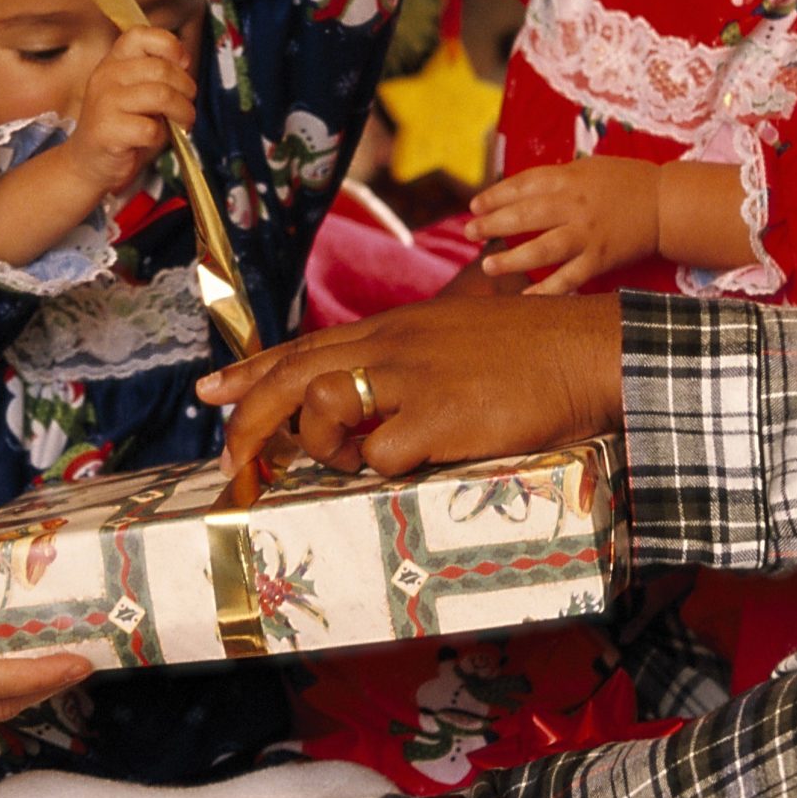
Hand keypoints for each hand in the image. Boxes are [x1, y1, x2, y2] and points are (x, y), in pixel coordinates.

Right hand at [61, 27, 196, 194]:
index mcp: (114, 61)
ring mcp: (105, 103)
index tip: (184, 64)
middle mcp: (106, 76)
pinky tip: (154, 139)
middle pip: (161, 68)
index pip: (140, 35)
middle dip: (186, 88)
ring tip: (183, 122)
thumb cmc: (122, 126)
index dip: (170, 45)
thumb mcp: (137, 92)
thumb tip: (186, 66)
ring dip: (182, 112)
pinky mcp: (108, 130)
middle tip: (188, 104)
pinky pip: (151, 128)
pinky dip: (161, 136)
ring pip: (162, 95)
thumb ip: (157, 75)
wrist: (89, 163)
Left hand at [196, 294, 622, 477]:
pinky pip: (381, 454)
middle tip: (231, 459)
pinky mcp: (442, 418)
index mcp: (394, 328)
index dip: (251, 371)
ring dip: (320, 442)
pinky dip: (380, 469)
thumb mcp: (453, 336)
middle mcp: (392, 346)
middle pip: (293, 376)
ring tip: (348, 459)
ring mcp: (414, 379)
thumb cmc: (530, 350)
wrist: (587, 351)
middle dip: (250, 419)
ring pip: (322, 404)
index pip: (305, 346)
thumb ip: (408, 358)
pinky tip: (407, 465)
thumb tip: (371, 393)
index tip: (210, 391)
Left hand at [468, 157, 665, 294]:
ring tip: (488, 265)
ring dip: (513, 259)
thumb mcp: (588, 168)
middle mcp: (576, 205)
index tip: (475, 205)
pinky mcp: (601, 259)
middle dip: (493, 224)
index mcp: (570, 178)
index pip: (523, 184)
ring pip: (544, 248)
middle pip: (526, 215)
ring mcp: (588, 234)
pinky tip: (527, 300)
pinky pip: (570, 278)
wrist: (666, 203)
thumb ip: (556, 179)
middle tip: (468, 232)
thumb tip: (519, 191)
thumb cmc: (625, 182)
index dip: (496, 195)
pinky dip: (548, 291)